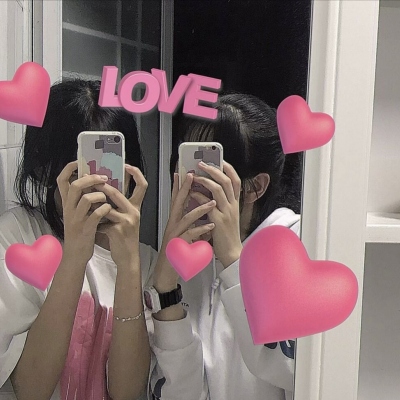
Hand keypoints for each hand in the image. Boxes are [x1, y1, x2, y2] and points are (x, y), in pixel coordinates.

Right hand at [57, 161, 111, 263]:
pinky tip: (109, 210)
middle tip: (104, 178)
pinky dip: (105, 210)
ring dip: (100, 195)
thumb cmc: (80, 230)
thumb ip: (81, 198)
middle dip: (91, 179)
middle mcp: (69, 209)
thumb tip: (92, 182)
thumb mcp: (77, 212)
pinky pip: (96, 215)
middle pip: (75, 186)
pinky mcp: (86, 229)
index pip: (61, 180)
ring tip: (107, 199)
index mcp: (67, 203)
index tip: (79, 162)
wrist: (76, 254)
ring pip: (87, 199)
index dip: (69, 169)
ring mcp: (77, 219)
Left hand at [96, 165, 147, 268]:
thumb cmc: (123, 237)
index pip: (142, 186)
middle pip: (118, 193)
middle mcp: (134, 211)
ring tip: (85, 201)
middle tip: (90, 181)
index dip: (136, 173)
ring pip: (107, 206)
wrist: (128, 257)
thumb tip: (102, 190)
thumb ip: (116, 205)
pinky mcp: (118, 230)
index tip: (126, 165)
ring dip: (94, 203)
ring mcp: (127, 220)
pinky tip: (89, 222)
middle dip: (102, 187)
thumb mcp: (124, 218)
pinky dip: (94, 221)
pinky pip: (102, 220)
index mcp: (135, 207)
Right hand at [153, 172, 216, 290]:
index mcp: (175, 222)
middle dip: (185, 188)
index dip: (180, 186)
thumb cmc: (174, 255)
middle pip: (178, 203)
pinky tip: (210, 227)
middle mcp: (173, 225)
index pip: (177, 201)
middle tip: (193, 175)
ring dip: (199, 209)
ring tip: (212, 203)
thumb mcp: (183, 237)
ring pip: (186, 218)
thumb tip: (206, 221)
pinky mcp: (178, 245)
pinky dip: (201, 230)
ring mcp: (174, 234)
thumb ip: (193, 228)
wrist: (165, 274)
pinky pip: (190, 236)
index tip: (185, 172)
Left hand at [189, 161, 242, 267]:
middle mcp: (232, 206)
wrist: (231, 253)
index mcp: (235, 204)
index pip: (236, 181)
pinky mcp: (218, 221)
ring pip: (218, 189)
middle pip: (227, 181)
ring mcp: (226, 213)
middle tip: (202, 163)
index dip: (229, 169)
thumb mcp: (228, 216)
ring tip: (195, 175)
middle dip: (214, 169)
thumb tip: (209, 191)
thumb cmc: (227, 235)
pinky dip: (198, 196)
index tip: (220, 160)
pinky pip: (208, 204)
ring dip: (205, 179)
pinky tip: (192, 194)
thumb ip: (222, 203)